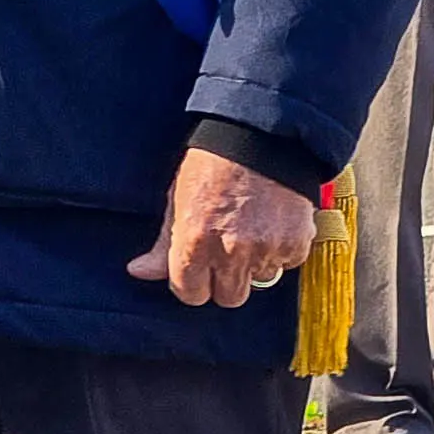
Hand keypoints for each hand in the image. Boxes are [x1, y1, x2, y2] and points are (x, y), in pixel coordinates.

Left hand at [127, 149, 315, 308]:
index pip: (190, 294)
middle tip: (225, 250)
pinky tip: (271, 221)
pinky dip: (279, 249)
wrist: (258, 136)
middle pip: (228, 298)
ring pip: (258, 281)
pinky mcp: (295, 244)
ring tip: (249, 226)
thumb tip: (138, 271)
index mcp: (195, 242)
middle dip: (224, 280)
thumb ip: (163, 244)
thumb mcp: (177, 199)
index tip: (196, 268)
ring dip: (254, 263)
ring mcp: (265, 250)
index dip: (192, 282)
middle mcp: (231, 252)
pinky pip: (285, 264)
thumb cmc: (211, 164)